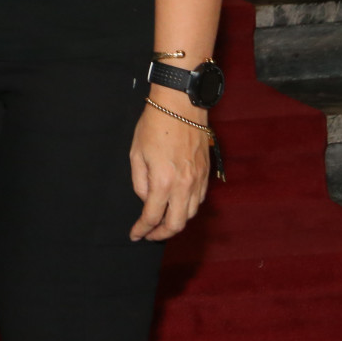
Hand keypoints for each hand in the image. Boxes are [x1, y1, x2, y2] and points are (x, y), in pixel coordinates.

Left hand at [128, 100, 209, 240]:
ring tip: (162, 221)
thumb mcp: (136, 153)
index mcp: (163, 181)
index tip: (135, 235)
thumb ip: (140, 182)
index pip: (152, 216)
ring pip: (190, 214)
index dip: (142, 229)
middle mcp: (184, 185)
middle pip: (176, 224)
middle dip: (161, 234)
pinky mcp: (206, 173)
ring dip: (176, 222)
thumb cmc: (154, 125)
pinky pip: (199, 200)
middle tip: (149, 234)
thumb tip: (146, 199)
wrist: (180, 105)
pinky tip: (177, 204)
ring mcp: (198, 180)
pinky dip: (188, 208)